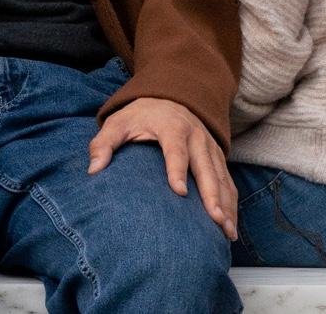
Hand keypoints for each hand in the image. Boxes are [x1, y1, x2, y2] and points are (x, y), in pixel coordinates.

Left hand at [87, 97, 237, 239]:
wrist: (167, 96)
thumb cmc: (140, 115)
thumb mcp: (118, 123)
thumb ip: (104, 144)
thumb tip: (93, 170)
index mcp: (171, 127)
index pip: (175, 150)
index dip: (177, 170)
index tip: (179, 192)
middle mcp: (195, 136)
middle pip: (205, 167)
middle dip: (211, 194)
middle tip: (215, 219)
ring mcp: (209, 146)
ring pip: (221, 176)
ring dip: (226, 203)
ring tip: (228, 230)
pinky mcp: (216, 155)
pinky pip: (227, 179)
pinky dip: (231, 201)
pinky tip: (231, 224)